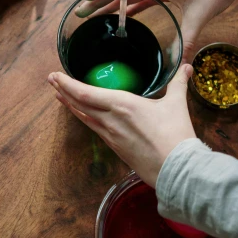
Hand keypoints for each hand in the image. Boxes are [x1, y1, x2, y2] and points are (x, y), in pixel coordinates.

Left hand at [48, 64, 195, 186]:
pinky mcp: (114, 147)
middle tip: (51, 79)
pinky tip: (80, 115)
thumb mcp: (176, 104)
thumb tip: (186, 67)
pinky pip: (93, 128)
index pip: (86, 92)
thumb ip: (178, 83)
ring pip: (83, 117)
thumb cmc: (175, 136)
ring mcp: (110, 135)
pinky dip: (82, 118)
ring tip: (59, 95)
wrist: (176, 170)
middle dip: (63, 90)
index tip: (55, 75)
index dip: (67, 84)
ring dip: (69, 104)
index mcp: (122, 105)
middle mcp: (110, 119)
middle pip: (79, 103)